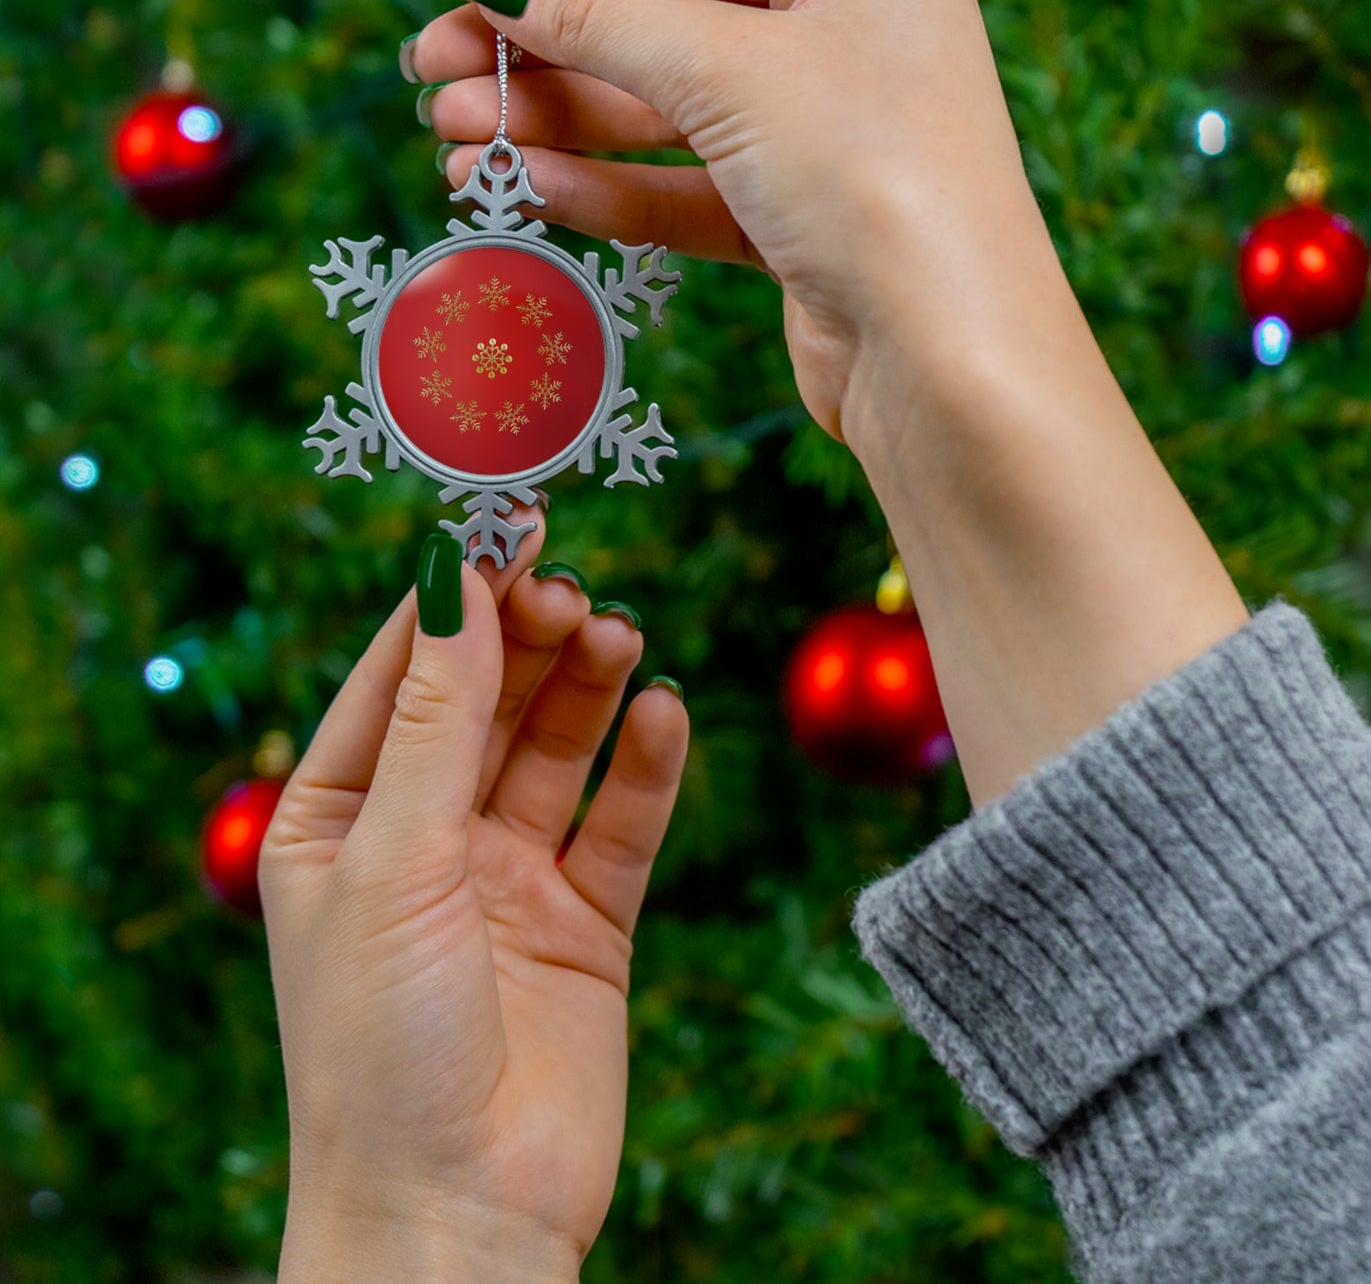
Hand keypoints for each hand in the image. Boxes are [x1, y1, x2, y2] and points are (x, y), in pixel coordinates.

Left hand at [259, 516, 687, 1278]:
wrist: (458, 1215)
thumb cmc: (380, 1044)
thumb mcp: (393, 858)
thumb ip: (437, 718)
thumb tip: (455, 577)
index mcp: (339, 818)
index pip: (400, 675)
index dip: (453, 597)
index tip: (505, 522)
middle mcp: (424, 838)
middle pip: (486, 700)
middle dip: (527, 639)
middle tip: (572, 591)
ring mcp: (508, 878)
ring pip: (557, 749)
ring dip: (588, 688)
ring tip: (619, 636)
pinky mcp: (586, 921)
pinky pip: (622, 822)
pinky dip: (646, 767)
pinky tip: (664, 716)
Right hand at [411, 0, 1056, 442]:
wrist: (948, 365)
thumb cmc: (873, 181)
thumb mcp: (728, 72)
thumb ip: (602, 18)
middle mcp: (845, 37)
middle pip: (661, 27)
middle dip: (543, 54)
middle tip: (432, 74)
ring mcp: (821, 136)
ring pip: (663, 118)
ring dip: (557, 128)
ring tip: (454, 142)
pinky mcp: (798, 226)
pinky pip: (684, 192)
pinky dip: (608, 190)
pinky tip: (528, 189)